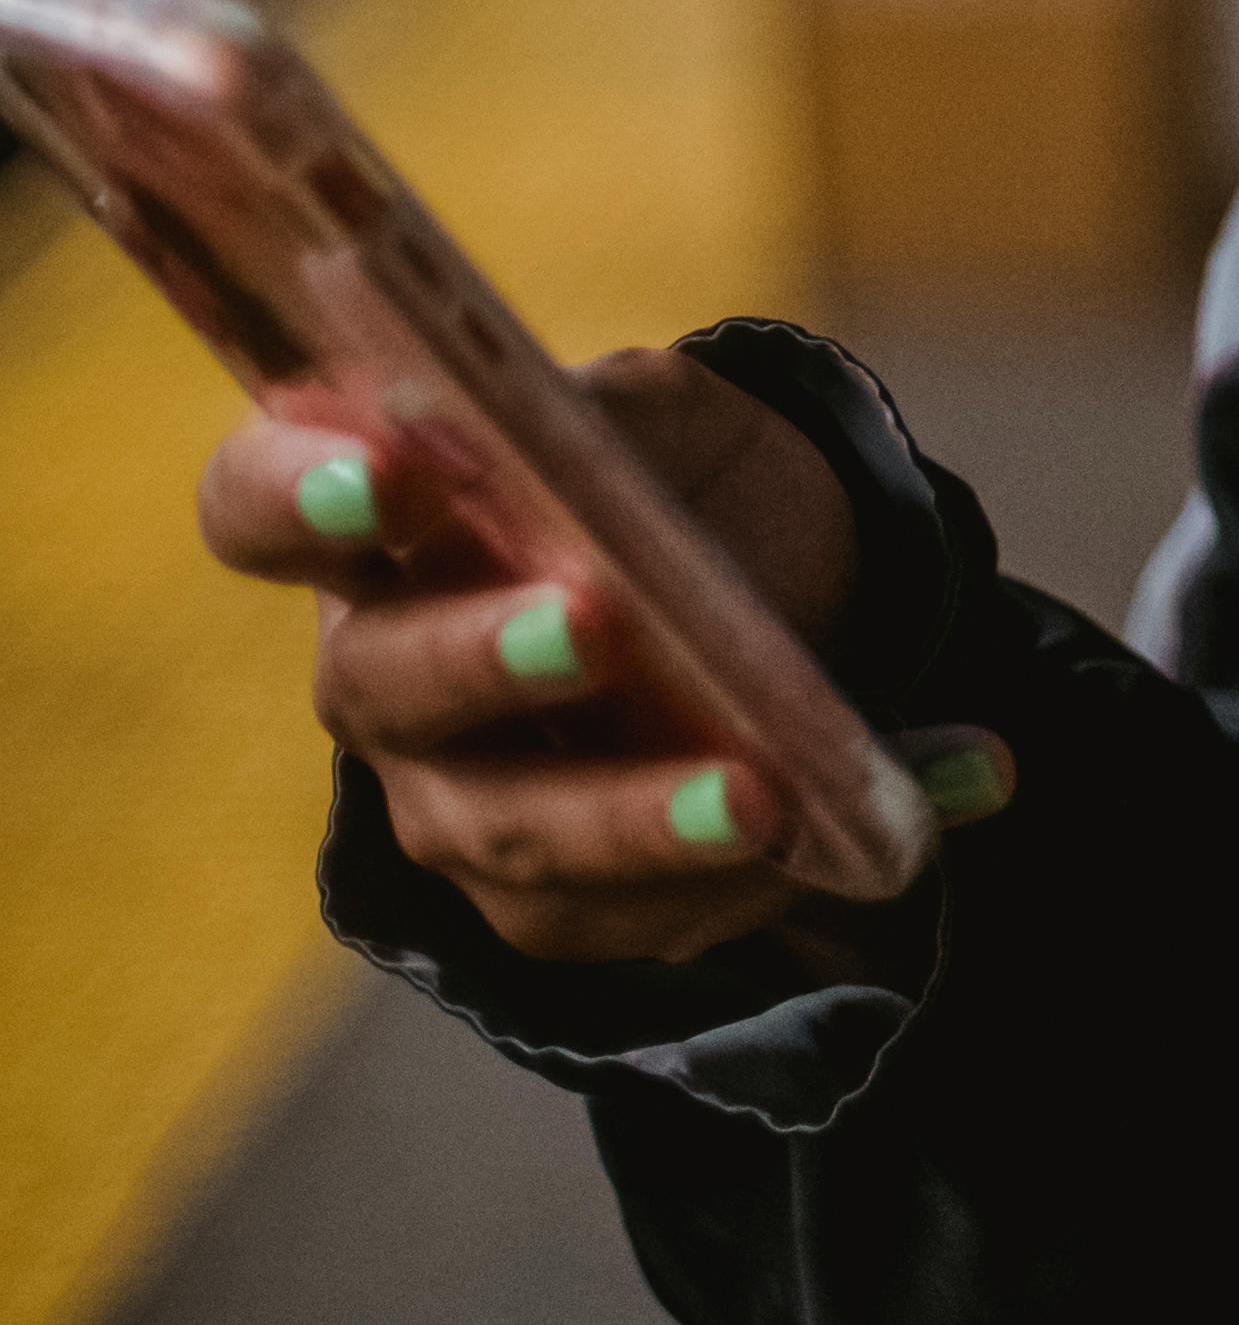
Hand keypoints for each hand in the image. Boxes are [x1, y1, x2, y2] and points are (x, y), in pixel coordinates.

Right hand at [193, 344, 986, 965]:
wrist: (789, 583)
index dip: (296, 493)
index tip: (390, 471)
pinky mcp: (553, 896)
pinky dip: (771, 873)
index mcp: (382, 525)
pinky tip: (894, 822)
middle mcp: (385, 670)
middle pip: (382, 684)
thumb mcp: (670, 418)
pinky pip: (636, 912)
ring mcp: (457, 795)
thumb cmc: (683, 480)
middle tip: (597, 621)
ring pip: (510, 833)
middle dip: (486, 657)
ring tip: (766, 793)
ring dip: (641, 819)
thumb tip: (589, 424)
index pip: (258, 505)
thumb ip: (619, 413)